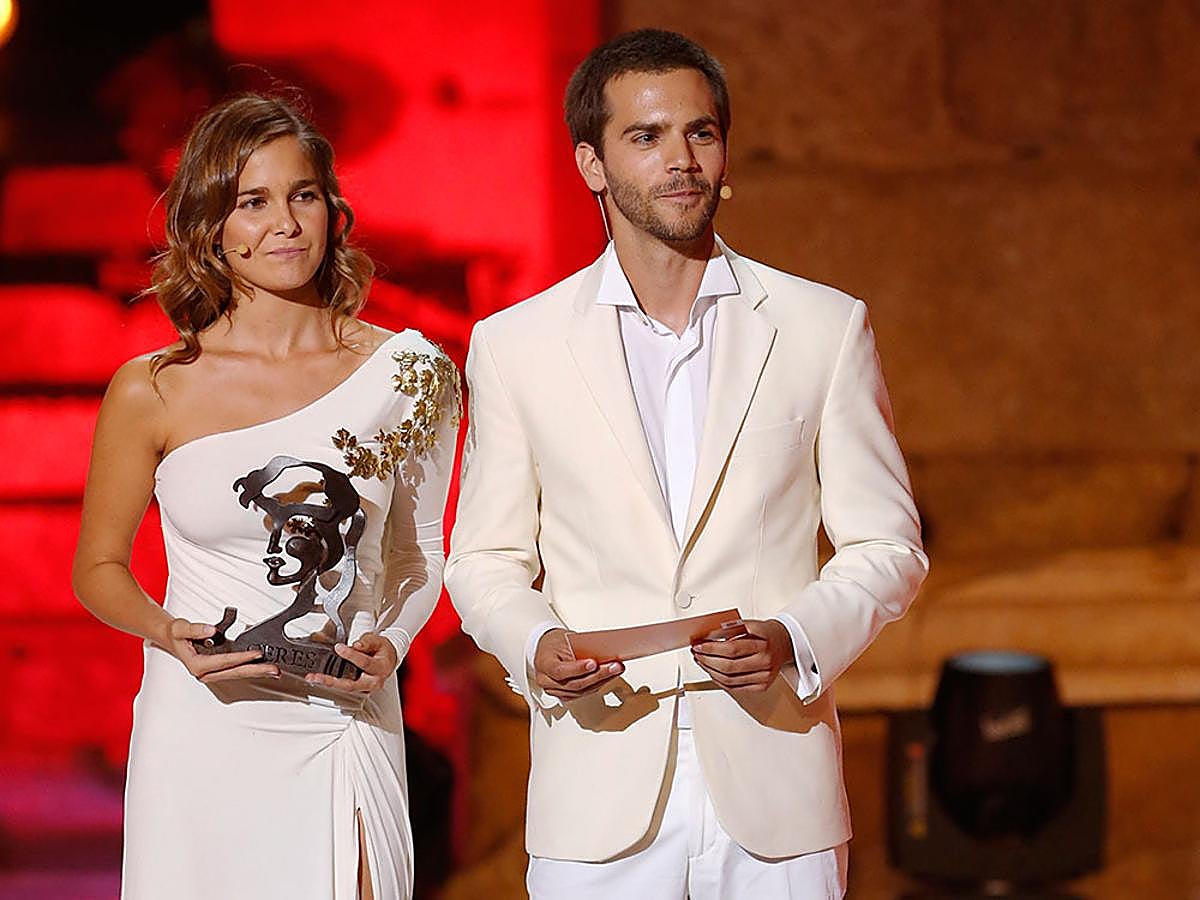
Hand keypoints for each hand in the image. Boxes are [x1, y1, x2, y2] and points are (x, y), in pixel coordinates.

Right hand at [164, 618, 279, 683]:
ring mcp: (213, 672)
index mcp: (197, 665)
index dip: (242, 657)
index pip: (224, 661)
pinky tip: (262, 664)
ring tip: (273, 670)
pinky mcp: (219, 668)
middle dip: (256, 671)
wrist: (172, 638)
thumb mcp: (180, 628)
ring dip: (256, 671)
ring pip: (238, 673)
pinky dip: (250, 666)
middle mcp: (206, 672)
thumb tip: (211, 630)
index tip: (256, 653)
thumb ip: (195, 629)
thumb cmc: (176, 634)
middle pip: (235, 672)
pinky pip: (236, 668)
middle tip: (273, 670)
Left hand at [304, 632, 397, 693]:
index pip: (364, 662)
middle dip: (332, 681)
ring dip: (328, 683)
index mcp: (380, 668)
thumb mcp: (378, 641)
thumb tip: (356, 646)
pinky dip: (332, 684)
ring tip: (313, 678)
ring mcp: (365, 688)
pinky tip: (321, 679)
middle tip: (316, 677)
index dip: (351, 655)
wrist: (389, 660)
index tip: (338, 648)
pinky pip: (344, 688)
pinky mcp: (359, 690)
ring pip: (345, 688)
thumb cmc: (383, 651)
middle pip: (350, 684)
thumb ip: (366, 643)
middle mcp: (373, 682)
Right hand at [533, 628, 624, 700]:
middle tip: (614, 667)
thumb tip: (602, 656)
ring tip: (615, 671)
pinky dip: (596, 685)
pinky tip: (607, 678)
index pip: (560, 671)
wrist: (546, 648)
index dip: (578, 669)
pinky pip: (581, 694)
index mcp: (544, 664)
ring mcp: (554, 690)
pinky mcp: (563, 694)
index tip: (594, 663)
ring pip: (580, 691)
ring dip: (601, 681)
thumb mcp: (565, 640)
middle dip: (598, 676)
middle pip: (574, 684)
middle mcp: (546, 681)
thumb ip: (580, 650)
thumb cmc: (555, 642)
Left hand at [691, 619, 792, 694]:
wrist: (785, 644)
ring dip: (710, 671)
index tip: (699, 645)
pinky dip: (720, 681)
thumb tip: (708, 634)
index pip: (731, 649)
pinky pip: (735, 688)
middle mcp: (765, 662)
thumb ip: (731, 628)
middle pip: (729, 666)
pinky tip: (712, 672)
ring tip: (701, 662)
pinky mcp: (761, 686)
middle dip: (707, 660)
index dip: (711, 649)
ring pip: (730, 679)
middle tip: (697, 653)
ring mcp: (764, 677)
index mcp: (763, 645)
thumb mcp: (751, 624)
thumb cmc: (766, 633)